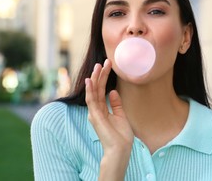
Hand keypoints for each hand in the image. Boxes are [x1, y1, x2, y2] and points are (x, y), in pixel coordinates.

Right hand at [85, 59, 133, 177]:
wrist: (120, 150)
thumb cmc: (121, 136)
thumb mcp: (121, 115)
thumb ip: (116, 104)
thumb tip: (113, 91)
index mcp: (101, 110)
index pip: (102, 90)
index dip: (104, 77)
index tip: (108, 65)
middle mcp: (96, 110)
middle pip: (97, 89)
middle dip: (100, 75)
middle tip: (104, 62)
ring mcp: (94, 113)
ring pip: (93, 92)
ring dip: (95, 79)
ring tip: (98, 66)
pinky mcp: (95, 117)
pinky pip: (91, 101)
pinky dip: (90, 90)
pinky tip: (89, 81)